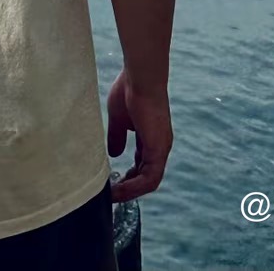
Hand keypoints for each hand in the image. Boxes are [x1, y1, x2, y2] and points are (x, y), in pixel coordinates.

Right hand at [107, 70, 171, 200]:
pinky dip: (134, 187)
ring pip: (149, 181)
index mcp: (151, 136)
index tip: (115, 181)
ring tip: (113, 196)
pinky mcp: (158, 150)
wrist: (140, 77)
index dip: (130, 175)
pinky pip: (149, 179)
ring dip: (131, 191)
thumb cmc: (129, 90)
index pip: (143, 163)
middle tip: (112, 194)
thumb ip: (117, 136)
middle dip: (130, 187)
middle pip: (147, 175)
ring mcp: (161, 148)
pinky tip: (119, 189)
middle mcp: (159, 145)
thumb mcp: (119, 118)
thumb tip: (113, 153)